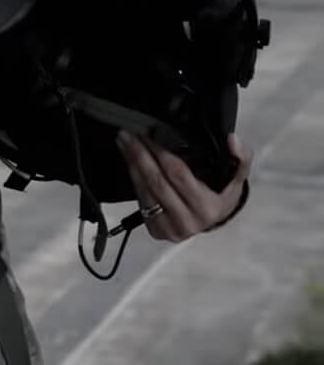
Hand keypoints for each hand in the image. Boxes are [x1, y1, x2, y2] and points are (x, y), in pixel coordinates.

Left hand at [118, 130, 252, 242]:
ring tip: (125, 143)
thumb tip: (233, 140)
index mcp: (207, 208)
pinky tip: (129, 161)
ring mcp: (169, 228)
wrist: (213, 219)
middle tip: (128, 134)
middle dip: (139, 155)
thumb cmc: (222, 195)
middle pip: (156, 182)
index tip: (147, 134)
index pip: (178, 174)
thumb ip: (240, 157)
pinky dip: (133, 178)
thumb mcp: (236, 177)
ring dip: (131, 164)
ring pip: (144, 191)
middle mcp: (187, 221)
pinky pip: (140, 200)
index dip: (161, 153)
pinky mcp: (156, 230)